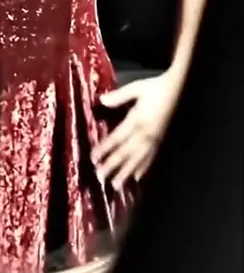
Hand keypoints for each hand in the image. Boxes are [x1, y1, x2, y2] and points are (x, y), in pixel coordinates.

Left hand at [92, 72, 180, 189]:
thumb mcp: (137, 88)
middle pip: (125, 153)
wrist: (179, 90)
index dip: (104, 149)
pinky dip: (143, 169)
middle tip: (100, 177)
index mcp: (137, 121)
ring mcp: (155, 140)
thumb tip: (101, 101)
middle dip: (111, 166)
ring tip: (115, 185)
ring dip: (125, 172)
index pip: (117, 138)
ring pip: (137, 160)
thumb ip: (119, 96)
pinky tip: (137, 177)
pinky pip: (151, 158)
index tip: (93, 158)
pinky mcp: (162, 141)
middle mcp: (145, 134)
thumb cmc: (156, 87)